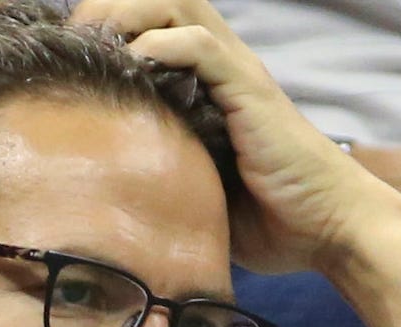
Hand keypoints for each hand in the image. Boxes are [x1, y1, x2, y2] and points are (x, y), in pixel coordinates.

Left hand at [69, 0, 400, 273]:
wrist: (333, 231)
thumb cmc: (272, 222)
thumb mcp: (198, 189)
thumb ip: (160, 168)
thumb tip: (100, 185)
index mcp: (210, 80)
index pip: (151, 20)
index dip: (106, 24)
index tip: (66, 59)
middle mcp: (223, 65)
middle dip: (106, 8)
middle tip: (69, 45)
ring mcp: (238, 73)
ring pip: (175, 4)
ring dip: (126, 15)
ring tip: (94, 48)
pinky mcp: (250, 90)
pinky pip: (199, 45)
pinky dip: (158, 48)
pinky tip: (135, 72)